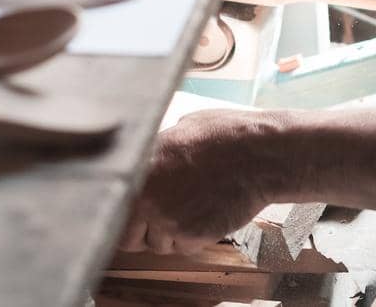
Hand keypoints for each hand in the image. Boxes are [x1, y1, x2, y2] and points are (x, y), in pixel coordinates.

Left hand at [118, 109, 271, 254]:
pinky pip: (184, 247)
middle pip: (129, 238)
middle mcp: (147, 195)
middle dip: (146, 231)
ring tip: (198, 204)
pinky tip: (210, 211)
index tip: (137, 213)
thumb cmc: (228, 135)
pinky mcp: (192, 235)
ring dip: (174, 233)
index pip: (113, 207)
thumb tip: (150, 155)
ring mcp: (168, 218)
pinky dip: (196, 237)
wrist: (262, 154)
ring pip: (159, 245)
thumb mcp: (185, 128)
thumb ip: (159, 149)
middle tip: (169, 213)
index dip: (126, 213)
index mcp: (140, 165)